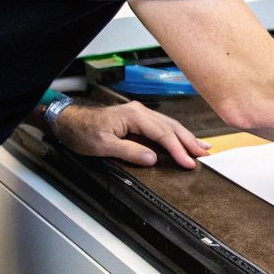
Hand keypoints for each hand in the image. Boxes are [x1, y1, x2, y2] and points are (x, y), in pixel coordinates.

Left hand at [53, 100, 211, 168]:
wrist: (69, 121)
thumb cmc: (83, 132)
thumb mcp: (103, 146)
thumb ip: (129, 151)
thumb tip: (153, 158)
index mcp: (134, 116)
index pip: (162, 134)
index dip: (178, 149)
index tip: (188, 161)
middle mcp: (140, 112)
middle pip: (171, 127)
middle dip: (189, 141)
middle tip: (205, 154)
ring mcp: (140, 113)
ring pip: (169, 125)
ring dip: (186, 137)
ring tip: (202, 147)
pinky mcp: (138, 118)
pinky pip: (162, 125)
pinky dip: (175, 133)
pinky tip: (182, 138)